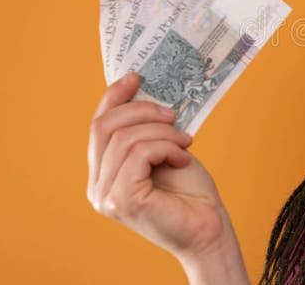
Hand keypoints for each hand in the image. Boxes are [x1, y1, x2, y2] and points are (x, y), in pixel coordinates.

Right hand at [86, 72, 232, 261]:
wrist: (208, 227)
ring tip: (185, 142)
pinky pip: (139, 153)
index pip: (98, 126)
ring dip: (163, 132)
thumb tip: (143, 90)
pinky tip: (182, 159)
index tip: (137, 76)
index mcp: (103, 172)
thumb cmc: (190, 191)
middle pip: (105, 126)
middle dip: (142, 110)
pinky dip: (165, 148)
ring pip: (125, 138)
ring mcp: (106, 195)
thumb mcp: (164, 150)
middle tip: (173, 114)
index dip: (114, 97)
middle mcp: (97, 186)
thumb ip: (146, 130)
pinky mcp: (122, 200)